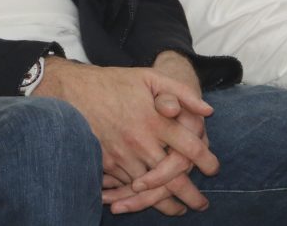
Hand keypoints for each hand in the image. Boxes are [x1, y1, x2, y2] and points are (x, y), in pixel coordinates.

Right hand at [103, 52, 211, 215]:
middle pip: (172, 177)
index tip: (214, 169)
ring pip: (149, 189)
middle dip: (190, 195)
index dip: (206, 160)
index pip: (189, 147)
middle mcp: (140, 141)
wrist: (73, 90)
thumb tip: (208, 111)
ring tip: (178, 209)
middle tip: (201, 204)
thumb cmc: (116, 82)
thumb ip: (181, 92)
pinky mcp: (105, 164)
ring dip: (165, 202)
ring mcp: (121, 155)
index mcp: (155, 120)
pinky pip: (126, 187)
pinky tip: (148, 203)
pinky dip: (138, 199)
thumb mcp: (151, 77)